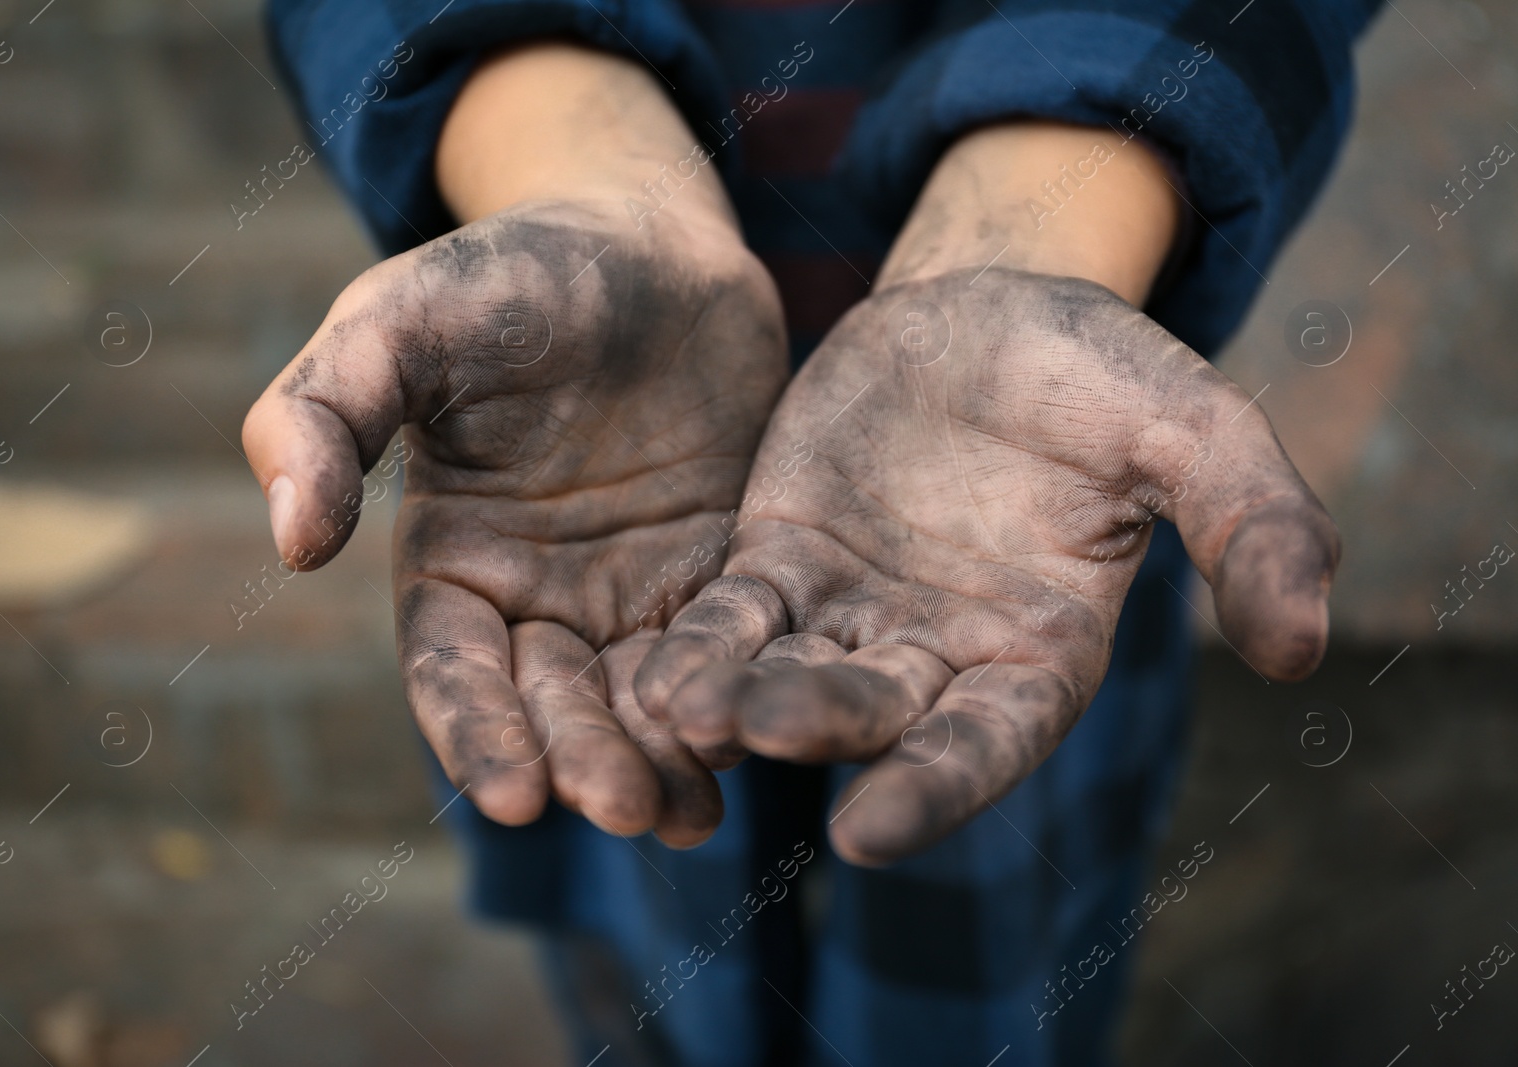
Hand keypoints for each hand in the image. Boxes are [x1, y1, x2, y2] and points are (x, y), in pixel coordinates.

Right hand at [241, 44, 788, 844]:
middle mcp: (540, 595)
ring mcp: (633, 588)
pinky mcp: (719, 568)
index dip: (477, 733)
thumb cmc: (507, 271)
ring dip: (659, 759)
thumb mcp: (398, 321)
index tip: (511, 798)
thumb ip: (325, 415)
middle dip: (583, 761)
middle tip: (623, 809)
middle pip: (553, 703)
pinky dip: (731, 701)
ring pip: (640, 697)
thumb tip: (292, 546)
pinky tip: (756, 747)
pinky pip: (722, 649)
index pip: (453, 670)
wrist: (645, 234)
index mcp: (453, 560)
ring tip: (687, 812)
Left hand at [633, 123, 1337, 865]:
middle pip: (873, 713)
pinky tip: (649, 670)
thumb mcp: (1192, 428)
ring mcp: (852, 615)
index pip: (986, 743)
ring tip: (680, 712)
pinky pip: (731, 615)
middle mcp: (938, 656)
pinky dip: (697, 643)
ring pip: (786, 672)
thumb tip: (1303, 648)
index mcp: (1039, 653)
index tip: (870, 833)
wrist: (997, 307)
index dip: (935, 788)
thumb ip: (1251, 525)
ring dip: (735, 699)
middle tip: (758, 734)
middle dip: (817, 727)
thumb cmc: (1103, 373)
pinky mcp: (779, 562)